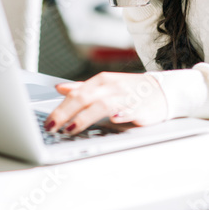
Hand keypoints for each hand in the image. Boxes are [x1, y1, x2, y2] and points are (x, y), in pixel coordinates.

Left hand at [43, 72, 167, 134]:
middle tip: (53, 127)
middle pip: (84, 98)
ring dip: (86, 117)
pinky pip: (129, 110)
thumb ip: (82, 88)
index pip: (76, 94)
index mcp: (101, 81)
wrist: (160, 91)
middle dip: (65, 113)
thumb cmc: (129, 89)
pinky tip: (112, 120)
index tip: (48, 122)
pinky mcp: (140, 108)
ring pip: (102, 104)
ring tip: (72, 128)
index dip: (60, 108)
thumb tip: (60, 88)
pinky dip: (120, 114)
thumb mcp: (104, 86)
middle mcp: (111, 87)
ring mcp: (125, 97)